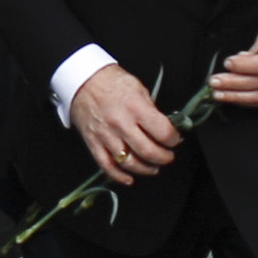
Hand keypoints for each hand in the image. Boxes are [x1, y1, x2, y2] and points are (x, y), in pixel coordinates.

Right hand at [67, 64, 180, 186]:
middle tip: (168, 156)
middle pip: (148, 152)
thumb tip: (164, 127)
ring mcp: (106, 135)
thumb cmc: (110, 80)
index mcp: (135, 107)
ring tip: (153, 167)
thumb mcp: (138, 88)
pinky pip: (106, 165)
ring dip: (145, 169)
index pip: (163, 132)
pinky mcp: (93, 142)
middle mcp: (121, 123)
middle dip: (164, 158)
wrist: (82, 78)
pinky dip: (119, 176)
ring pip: (129, 162)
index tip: (175, 139)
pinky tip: (129, 178)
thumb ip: (151, 110)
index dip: (173, 139)